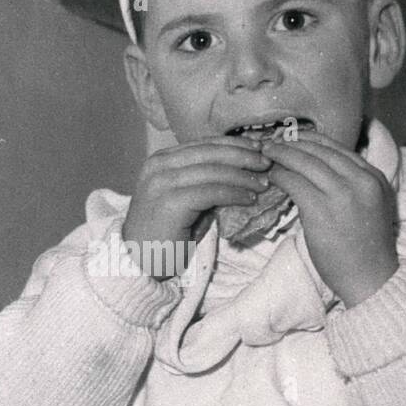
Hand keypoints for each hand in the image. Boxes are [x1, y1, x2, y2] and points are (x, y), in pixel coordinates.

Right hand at [121, 137, 271, 277]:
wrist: (138, 261)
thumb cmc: (164, 233)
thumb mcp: (184, 199)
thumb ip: (204, 182)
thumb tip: (242, 171)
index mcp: (161, 160)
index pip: (203, 144)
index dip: (234, 144)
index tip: (259, 148)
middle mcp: (159, 165)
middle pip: (211, 152)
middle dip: (243, 155)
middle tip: (267, 162)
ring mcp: (162, 182)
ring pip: (213, 171)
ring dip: (243, 176)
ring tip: (263, 184)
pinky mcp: (171, 202)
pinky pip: (211, 192)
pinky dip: (234, 193)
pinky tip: (249, 199)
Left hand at [265, 131, 398, 306]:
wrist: (371, 279)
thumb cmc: (366, 249)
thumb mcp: (370, 207)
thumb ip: (352, 186)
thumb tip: (319, 172)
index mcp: (374, 178)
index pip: (339, 148)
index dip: (312, 140)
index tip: (295, 138)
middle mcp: (361, 180)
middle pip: (321, 150)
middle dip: (293, 143)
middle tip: (273, 142)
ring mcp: (342, 193)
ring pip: (305, 162)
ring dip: (282, 155)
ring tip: (265, 154)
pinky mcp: (321, 209)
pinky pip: (294, 182)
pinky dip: (279, 176)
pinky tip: (270, 177)